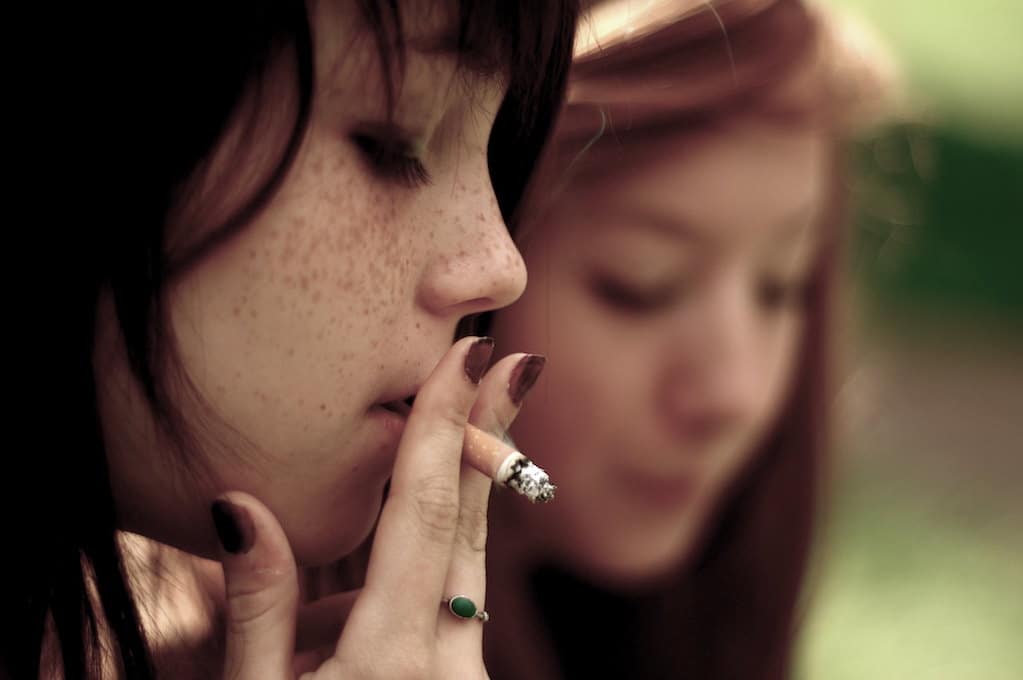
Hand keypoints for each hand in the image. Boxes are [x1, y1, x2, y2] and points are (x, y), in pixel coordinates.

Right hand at [211, 337, 541, 677]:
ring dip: (433, 510)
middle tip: (515, 365)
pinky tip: (340, 613)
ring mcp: (464, 677)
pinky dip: (408, 572)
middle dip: (483, 439)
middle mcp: (447, 665)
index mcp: (391, 662)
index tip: (475, 356)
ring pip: (458, 562)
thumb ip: (256, 606)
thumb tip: (240, 505)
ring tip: (392, 502)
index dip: (445, 426)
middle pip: (467, 525)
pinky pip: (444, 603)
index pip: (423, 516)